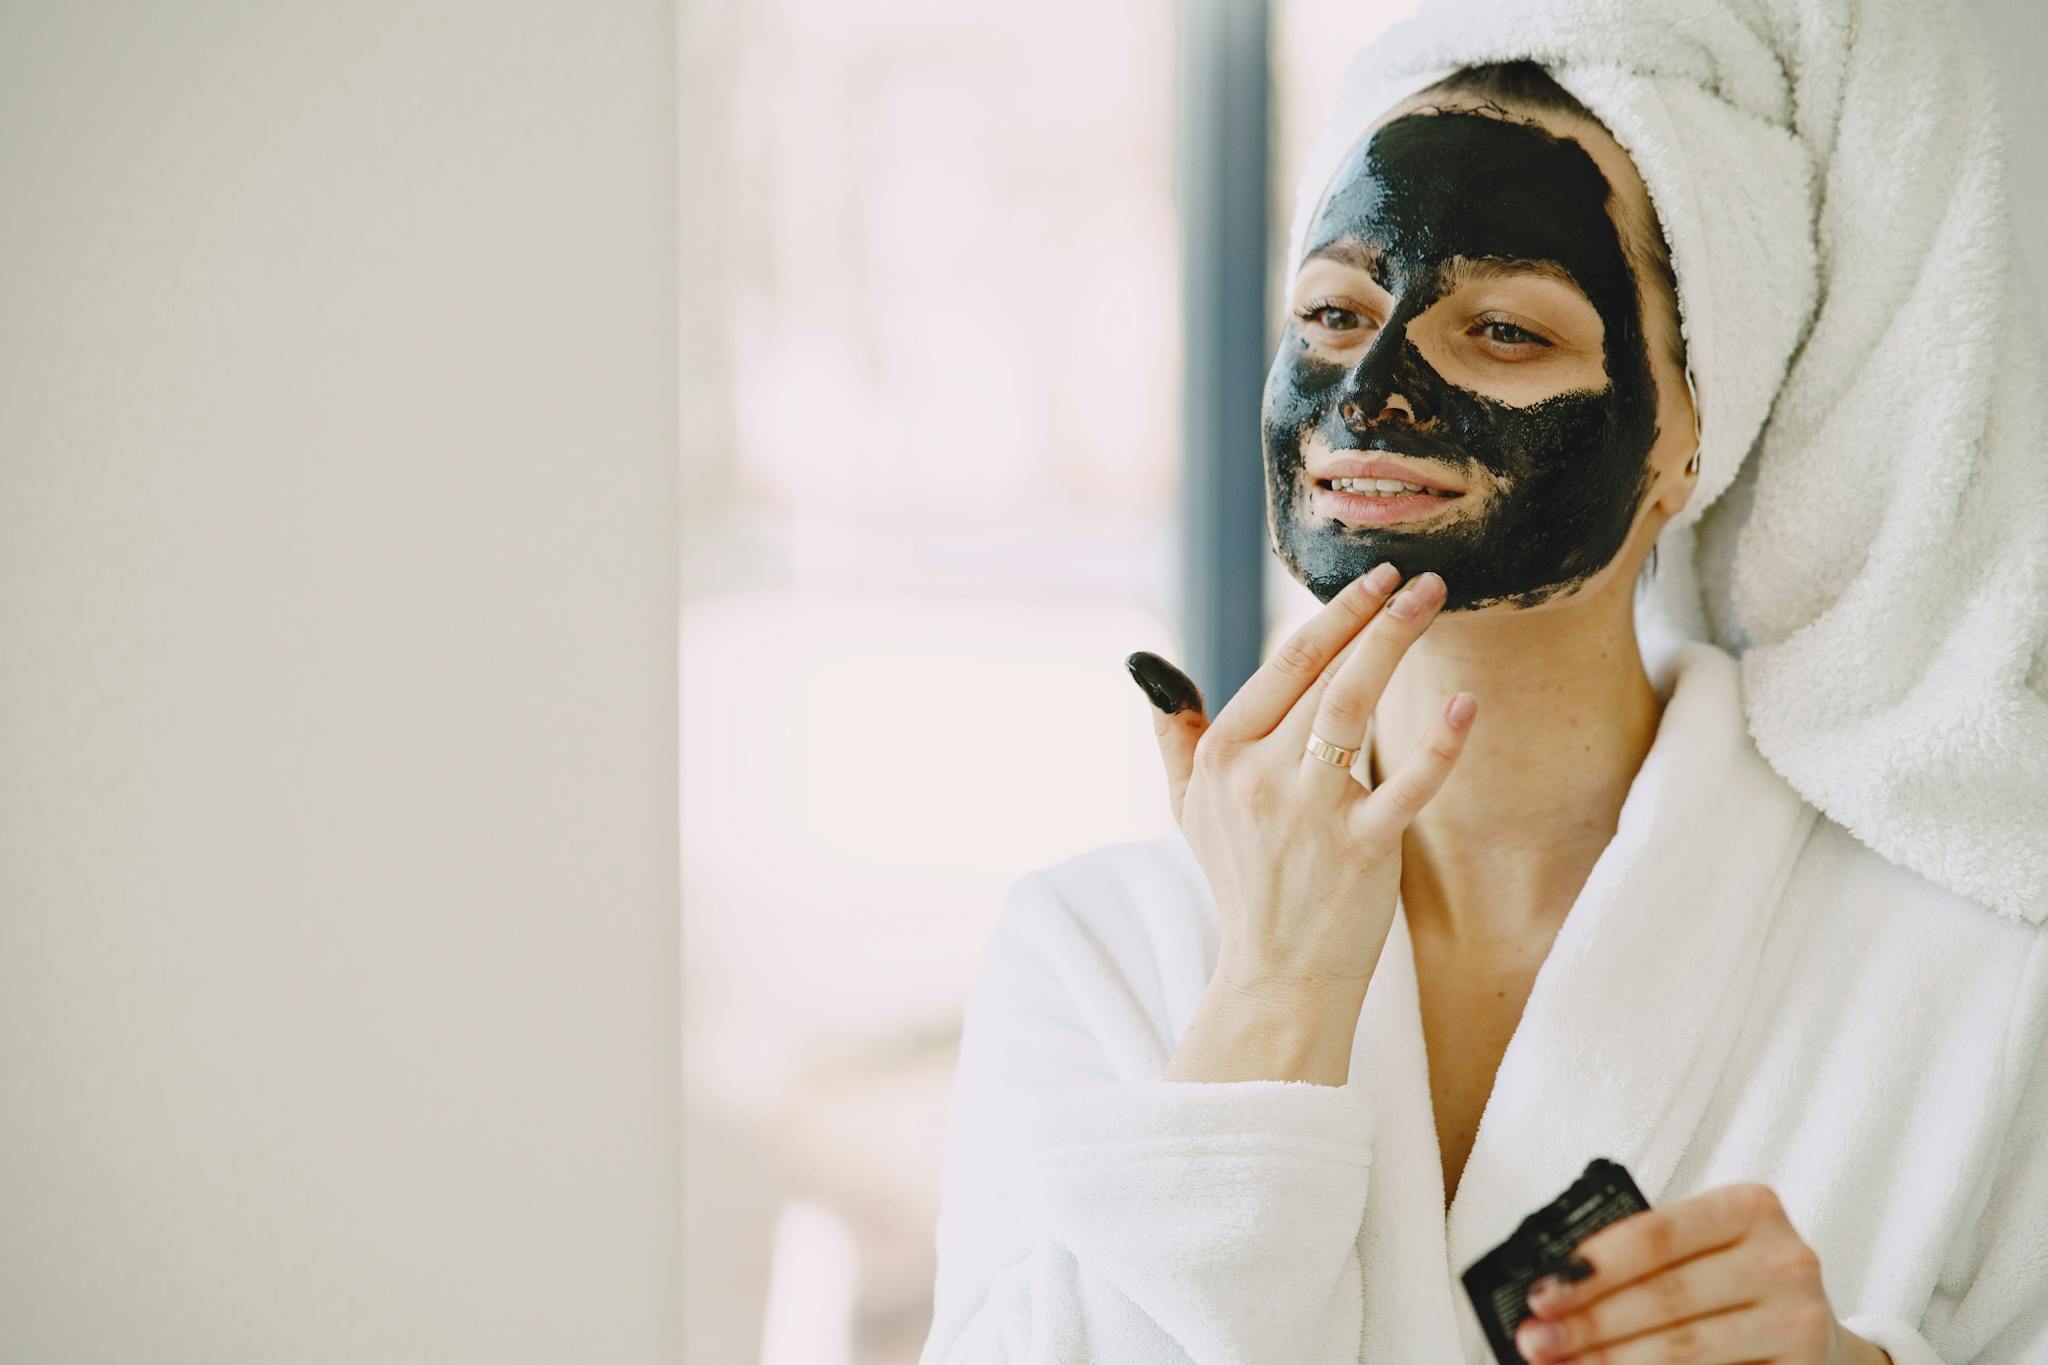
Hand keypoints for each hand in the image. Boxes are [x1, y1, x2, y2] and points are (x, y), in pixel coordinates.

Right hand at [1125, 563, 1475, 1001]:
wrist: (1277, 974)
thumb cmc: (1243, 883)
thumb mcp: (1189, 808)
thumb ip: (1176, 736)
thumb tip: (1151, 670)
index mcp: (1220, 757)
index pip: (1282, 667)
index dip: (1331, 617)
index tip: (1372, 580)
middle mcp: (1260, 778)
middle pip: (1322, 674)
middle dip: (1371, 615)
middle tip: (1419, 576)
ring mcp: (1310, 813)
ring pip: (1352, 707)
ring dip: (1394, 644)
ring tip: (1433, 600)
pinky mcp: (1361, 850)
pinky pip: (1406, 786)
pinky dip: (1438, 746)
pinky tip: (1464, 705)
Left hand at [1514, 1182, 1890, 1364]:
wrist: (1817, 1334)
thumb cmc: (1735, 1281)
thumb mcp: (1703, 1249)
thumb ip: (1644, 1259)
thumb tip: (1554, 1287)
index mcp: (1749, 1208)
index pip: (1658, 1234)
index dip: (1594, 1266)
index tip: (1540, 1292)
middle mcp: (1785, 1260)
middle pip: (1667, 1297)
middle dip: (1589, 1323)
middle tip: (1534, 1340)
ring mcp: (1803, 1321)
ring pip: (1687, 1348)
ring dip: (1612, 1362)